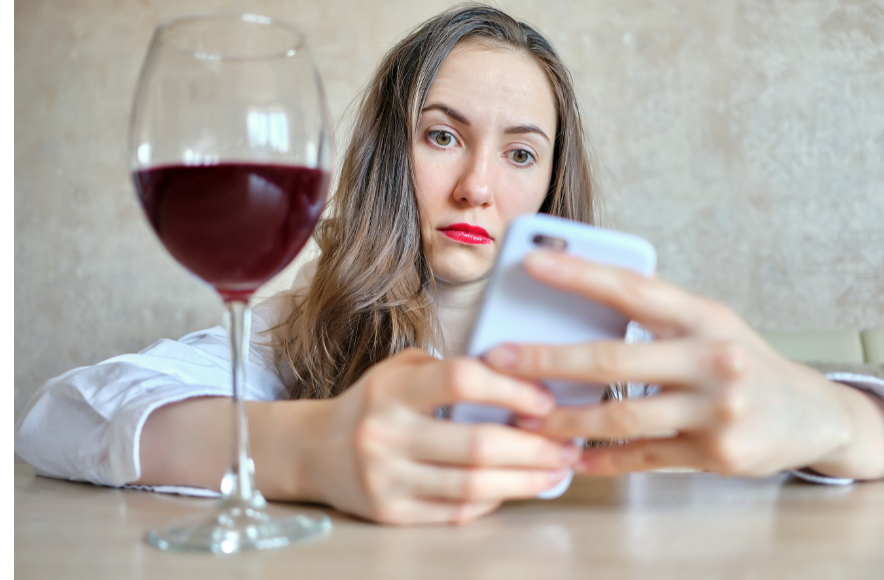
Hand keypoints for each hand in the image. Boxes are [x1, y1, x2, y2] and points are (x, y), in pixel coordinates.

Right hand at [302, 348, 580, 524]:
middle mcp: (386, 434)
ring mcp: (387, 479)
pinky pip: (456, 511)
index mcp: (392, 389)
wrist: (314, 450)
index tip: (545, 400)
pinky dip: (492, 500)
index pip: (461, 381)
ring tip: (556, 471)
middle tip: (568, 446)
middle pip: (476, 445)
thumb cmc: (373, 403)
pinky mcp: (391, 513)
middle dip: (534, 448)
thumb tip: (522, 380)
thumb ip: (452, 370)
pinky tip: (515, 488)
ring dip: (525, 480)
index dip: (511, 389)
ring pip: (472, 486)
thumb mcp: (401, 370)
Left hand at [482, 250, 883, 478]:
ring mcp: (717, 409)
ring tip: (525, 420)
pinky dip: (604, 459)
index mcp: (704, 315)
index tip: (530, 263)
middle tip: (498, 360)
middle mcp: (712, 358)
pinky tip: (574, 457)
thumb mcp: (710, 324)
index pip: (633, 289)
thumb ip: (656, 317)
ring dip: (566, 421)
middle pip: (613, 359)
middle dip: (547, 361)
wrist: (813, 415)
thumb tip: (579, 304)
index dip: (579, 275)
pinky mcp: (717, 453)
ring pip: (622, 417)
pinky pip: (644, 457)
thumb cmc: (744, 360)